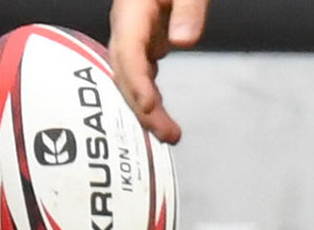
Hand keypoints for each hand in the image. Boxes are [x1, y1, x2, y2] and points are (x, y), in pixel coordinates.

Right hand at [108, 0, 209, 143]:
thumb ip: (188, 7)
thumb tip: (183, 41)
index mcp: (130, 12)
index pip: (128, 54)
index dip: (136, 83)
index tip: (150, 107)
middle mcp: (126, 28)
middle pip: (125, 75)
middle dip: (142, 109)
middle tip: (166, 134)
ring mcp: (133, 36)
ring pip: (132, 78)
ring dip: (146, 108)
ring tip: (168, 134)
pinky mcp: (145, 39)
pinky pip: (141, 73)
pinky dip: (150, 94)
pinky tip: (160, 112)